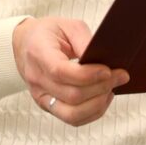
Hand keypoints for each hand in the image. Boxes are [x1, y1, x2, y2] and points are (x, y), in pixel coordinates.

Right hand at [12, 18, 129, 126]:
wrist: (25, 44)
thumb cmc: (48, 33)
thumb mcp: (68, 26)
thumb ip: (85, 41)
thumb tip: (105, 60)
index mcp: (39, 54)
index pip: (61, 72)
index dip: (88, 75)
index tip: (108, 70)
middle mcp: (37, 79)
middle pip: (72, 96)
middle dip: (101, 88)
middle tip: (120, 76)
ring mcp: (40, 96)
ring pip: (72, 114)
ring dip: (98, 104)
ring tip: (111, 89)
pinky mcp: (47, 106)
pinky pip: (72, 119)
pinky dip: (92, 113)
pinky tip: (102, 98)